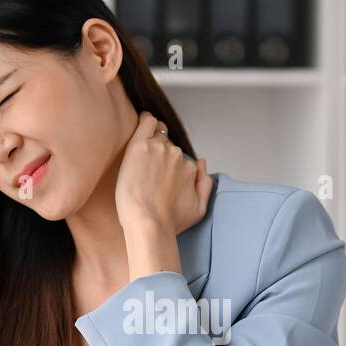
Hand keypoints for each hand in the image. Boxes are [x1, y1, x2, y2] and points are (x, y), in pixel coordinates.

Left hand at [115, 112, 211, 239]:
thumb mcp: (199, 209)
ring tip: (140, 160)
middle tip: (146, 171)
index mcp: (189, 168)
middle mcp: (177, 155)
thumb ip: (205, 183)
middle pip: (167, 145)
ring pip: (156, 136)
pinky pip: (146, 122)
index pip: (178, 158)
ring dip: (150, 143)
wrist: (148, 224)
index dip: (167, 166)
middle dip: (159, 154)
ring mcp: (159, 149)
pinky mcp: (140, 146)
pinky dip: (145, 121)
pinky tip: (142, 123)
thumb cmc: (169, 222)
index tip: (158, 175)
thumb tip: (201, 162)